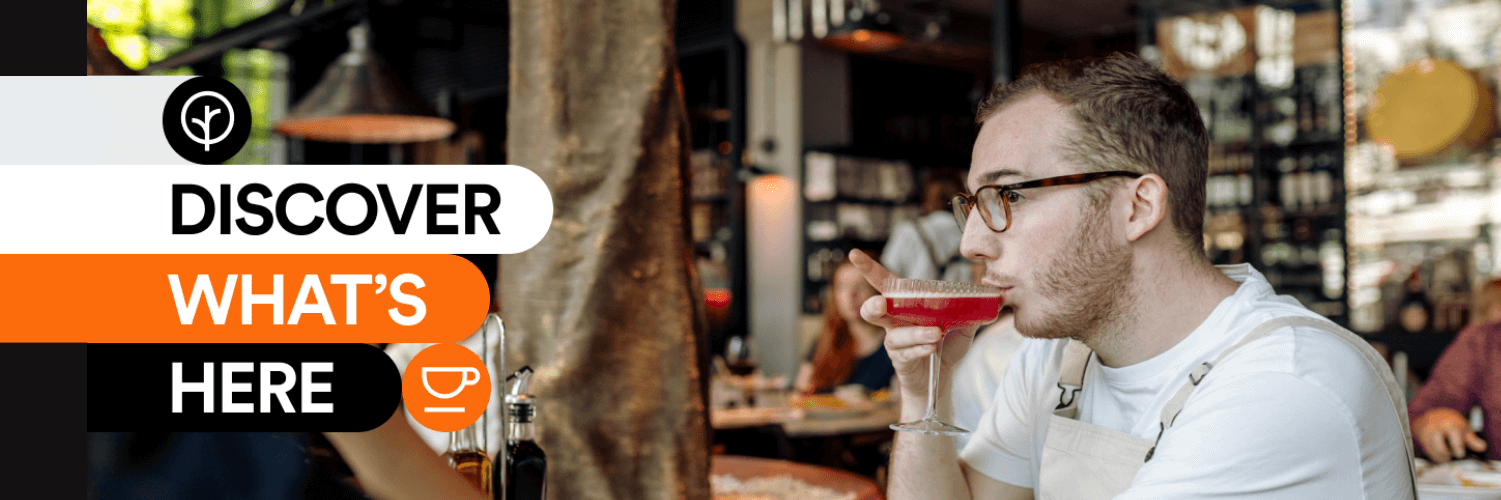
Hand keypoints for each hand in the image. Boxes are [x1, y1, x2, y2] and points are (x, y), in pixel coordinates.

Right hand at [849, 249, 975, 409]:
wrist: (942, 379)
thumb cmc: (946, 346)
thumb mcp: (962, 325)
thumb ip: (973, 310)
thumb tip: (999, 296)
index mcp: (905, 305)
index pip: (885, 283)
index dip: (868, 269)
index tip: (854, 254)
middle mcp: (894, 321)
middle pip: (872, 310)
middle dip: (874, 305)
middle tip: (882, 303)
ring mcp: (894, 342)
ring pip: (894, 335)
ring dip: (914, 333)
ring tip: (936, 334)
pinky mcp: (899, 361)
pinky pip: (905, 353)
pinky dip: (920, 349)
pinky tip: (932, 348)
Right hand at [1415, 407, 1486, 463]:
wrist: (1433, 416)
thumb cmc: (1452, 424)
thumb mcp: (1464, 429)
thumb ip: (1473, 439)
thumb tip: (1482, 447)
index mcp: (1450, 423)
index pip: (1453, 439)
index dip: (1457, 449)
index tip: (1460, 454)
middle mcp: (1436, 427)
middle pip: (1440, 448)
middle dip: (1446, 455)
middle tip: (1451, 457)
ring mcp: (1426, 432)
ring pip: (1433, 451)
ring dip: (1440, 457)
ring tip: (1446, 457)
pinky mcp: (1420, 437)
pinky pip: (1427, 451)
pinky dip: (1434, 455)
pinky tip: (1439, 455)